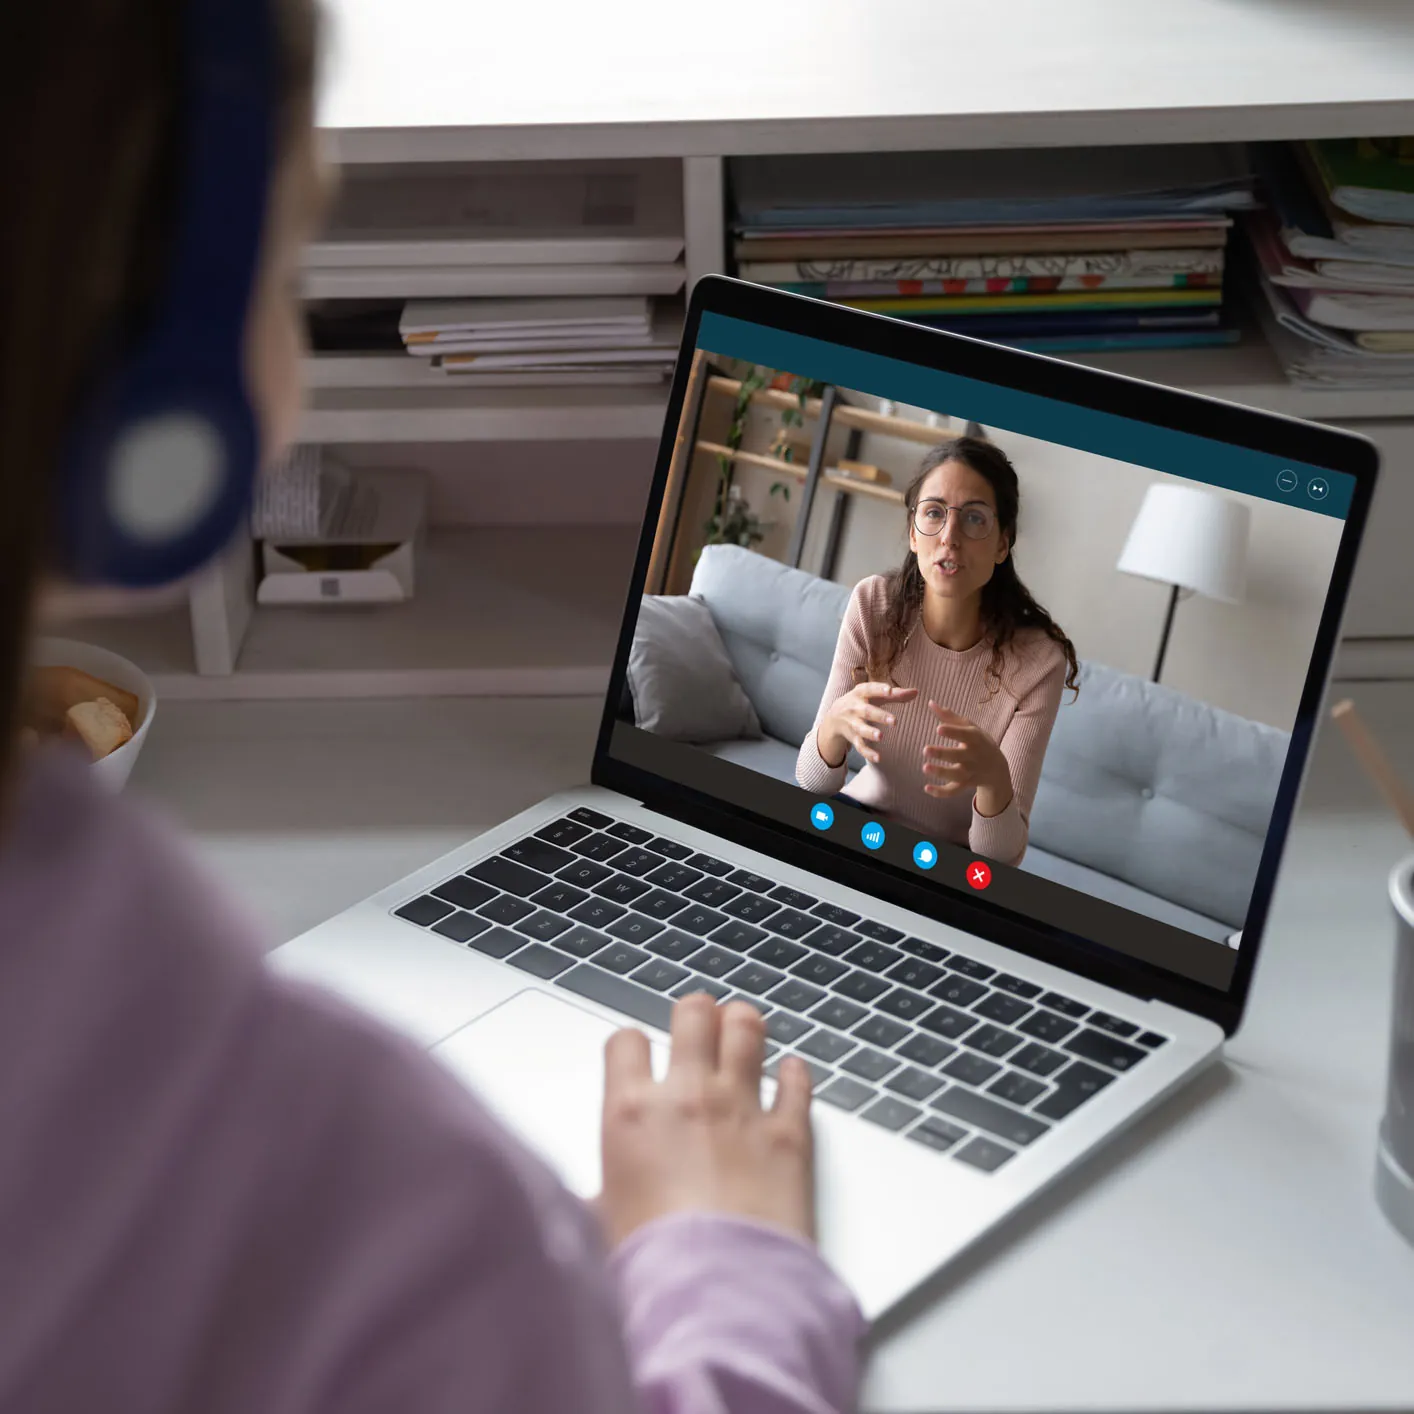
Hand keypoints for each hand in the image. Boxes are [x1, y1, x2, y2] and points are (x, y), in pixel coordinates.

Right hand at [598, 995, 815, 1248]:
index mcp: (630, 1113)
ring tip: (742, 1035)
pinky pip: (798, 1080)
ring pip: (747, 1026)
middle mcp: (686, 1096)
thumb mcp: (600, 1227)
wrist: (716, 1296)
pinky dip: (795, 1075)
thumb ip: (598, 1200)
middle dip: (696, 1017)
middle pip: (693, 1013)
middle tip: (698, 1032)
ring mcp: (742, 1107)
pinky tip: (790, 1078)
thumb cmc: (653, 1268)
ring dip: (744, 1027)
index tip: (639, 1059)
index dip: (633, 1047)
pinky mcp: (791, 1132)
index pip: (625, 1041)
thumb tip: (588, 1209)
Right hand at [817, 681, 918, 767]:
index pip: (869, 689)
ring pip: (861, 729)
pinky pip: (859, 746)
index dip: (879, 689)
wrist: (834, 717)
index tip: (889, 690)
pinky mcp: (852, 737)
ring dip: (870, 733)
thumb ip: (895, 694)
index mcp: (860, 693)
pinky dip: (868, 753)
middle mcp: (854, 708)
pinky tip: (878, 758)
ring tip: (881, 736)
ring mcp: (852, 724)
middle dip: (879, 716)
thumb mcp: (874, 695)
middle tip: (894, 721)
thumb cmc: (862, 702)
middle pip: (867, 711)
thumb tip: (916, 692)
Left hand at [921, 702, 1013, 816]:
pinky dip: (941, 792)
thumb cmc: (979, 743)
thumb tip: (930, 703)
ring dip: (941, 773)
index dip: (952, 732)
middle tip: (925, 749)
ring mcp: (970, 772)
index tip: (938, 729)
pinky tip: (926, 788)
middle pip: (958, 756)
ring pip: (956, 775)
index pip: (965, 735)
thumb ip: (950, 716)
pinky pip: (954, 791)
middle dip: (942, 754)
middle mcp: (973, 757)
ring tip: (925, 767)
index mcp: (975, 739)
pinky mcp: (965, 785)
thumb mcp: (969, 727)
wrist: (998, 769)